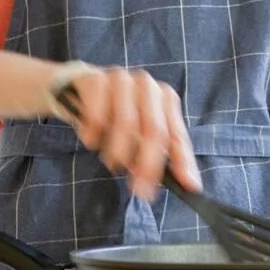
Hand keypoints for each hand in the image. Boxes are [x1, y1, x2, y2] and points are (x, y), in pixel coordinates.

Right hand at [51, 65, 199, 201]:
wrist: (82, 87)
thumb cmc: (114, 114)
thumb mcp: (139, 134)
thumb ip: (157, 154)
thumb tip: (182, 183)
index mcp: (165, 98)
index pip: (177, 135)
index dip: (183, 161)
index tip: (188, 185)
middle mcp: (148, 86)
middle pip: (154, 130)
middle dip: (147, 164)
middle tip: (139, 189)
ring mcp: (123, 80)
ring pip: (126, 122)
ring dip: (118, 150)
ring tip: (111, 163)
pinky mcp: (97, 79)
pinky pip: (97, 112)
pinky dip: (93, 132)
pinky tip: (91, 141)